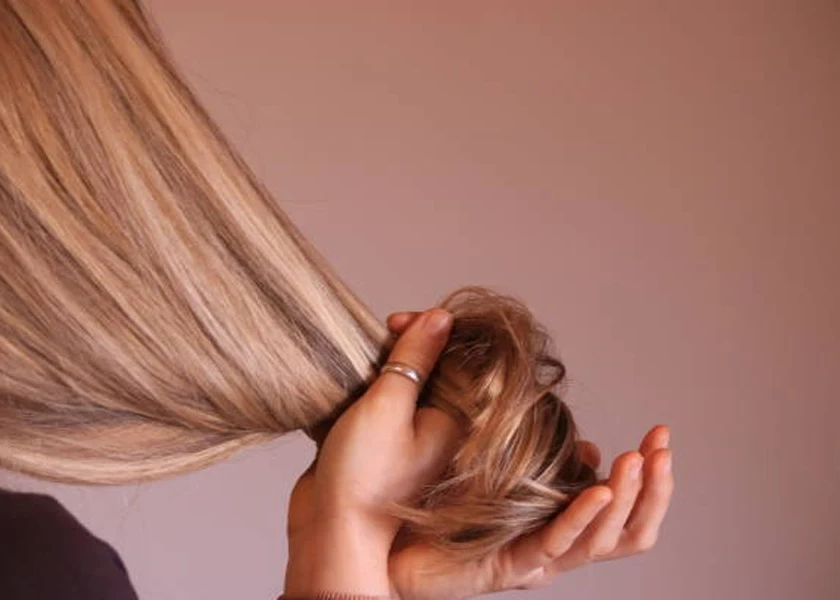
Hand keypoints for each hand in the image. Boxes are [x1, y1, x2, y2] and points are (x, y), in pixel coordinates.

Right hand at [285, 308, 459, 597]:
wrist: (328, 531)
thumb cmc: (364, 478)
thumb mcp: (388, 406)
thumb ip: (414, 359)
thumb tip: (439, 318)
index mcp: (457, 419)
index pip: (456, 358)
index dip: (431, 330)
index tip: (397, 321)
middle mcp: (439, 427)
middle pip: (430, 367)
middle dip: (403, 345)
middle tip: (380, 334)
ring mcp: (409, 436)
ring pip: (401, 382)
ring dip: (380, 366)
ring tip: (360, 359)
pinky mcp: (380, 444)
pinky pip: (379, 403)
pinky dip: (364, 388)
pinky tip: (348, 384)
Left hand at [383, 312, 673, 599]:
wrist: (342, 516)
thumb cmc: (370, 469)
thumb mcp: (406, 404)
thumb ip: (425, 358)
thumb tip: (438, 314)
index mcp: (531, 491)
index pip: (600, 485)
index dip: (638, 469)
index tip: (654, 436)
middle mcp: (535, 521)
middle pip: (618, 518)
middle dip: (654, 486)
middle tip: (664, 444)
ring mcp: (522, 545)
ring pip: (599, 536)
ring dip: (631, 500)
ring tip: (642, 461)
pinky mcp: (504, 563)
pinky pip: (554, 546)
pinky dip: (581, 520)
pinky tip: (601, 491)